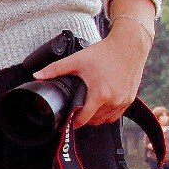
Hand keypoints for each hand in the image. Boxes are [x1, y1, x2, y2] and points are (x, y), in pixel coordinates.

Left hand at [34, 29, 149, 127]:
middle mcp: (114, 100)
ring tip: (86, 111)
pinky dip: (108, 114)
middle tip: (74, 114)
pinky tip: (100, 107)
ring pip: (106, 120)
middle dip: (83, 120)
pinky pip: (117, 115)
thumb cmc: (105, 52)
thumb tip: (37, 75)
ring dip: (95, 119)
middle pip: (94, 121)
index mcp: (100, 94)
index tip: (65, 124)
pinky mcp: (130, 98)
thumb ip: (55, 69)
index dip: (72, 123)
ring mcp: (124, 100)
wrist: (129, 45)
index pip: (83, 119)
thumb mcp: (77, 60)